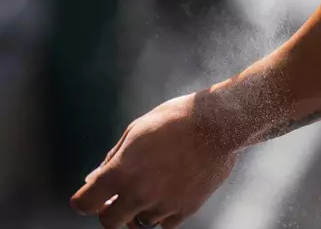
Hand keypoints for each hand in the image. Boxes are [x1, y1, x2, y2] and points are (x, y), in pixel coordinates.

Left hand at [70, 93, 235, 228]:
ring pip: (140, 222)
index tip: (93, 195)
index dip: (85, 200)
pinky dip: (164, 212)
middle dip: (110, 210)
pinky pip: (166, 224)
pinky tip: (170, 192)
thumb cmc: (175, 120)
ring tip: (154, 184)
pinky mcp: (186, 209)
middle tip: (119, 197)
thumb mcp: (136, 130)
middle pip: (110, 222)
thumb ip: (113, 158)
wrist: (217, 124)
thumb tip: (95, 179)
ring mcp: (164, 205)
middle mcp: (139, 194)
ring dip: (140, 209)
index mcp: (120, 173)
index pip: (85, 203)